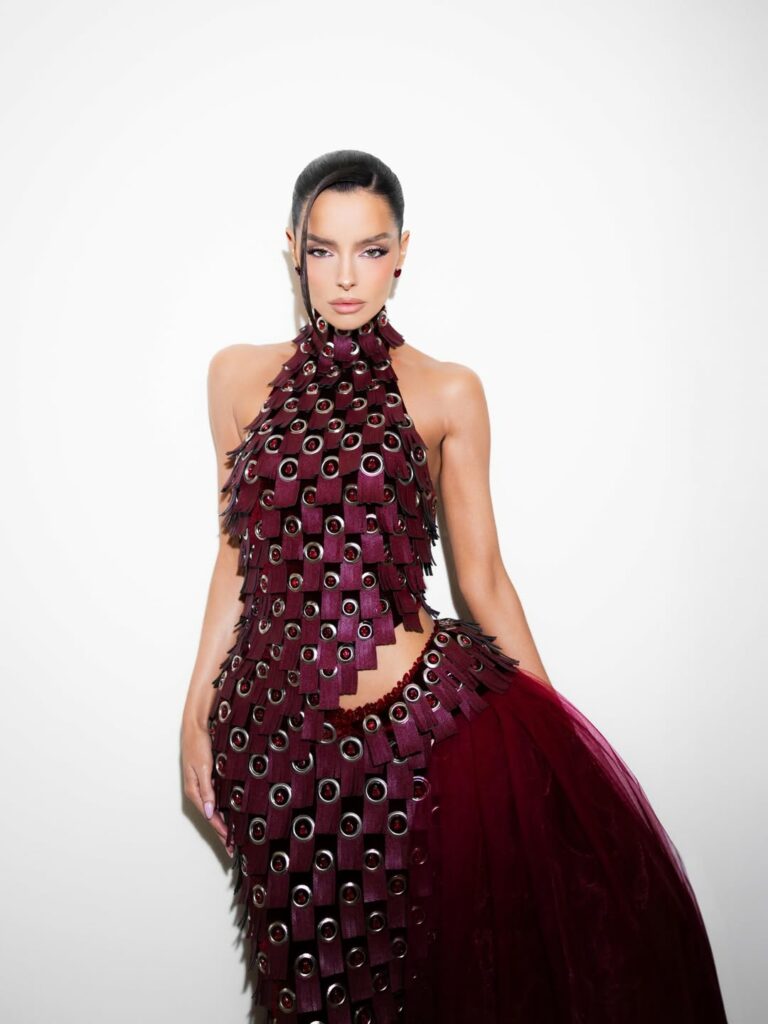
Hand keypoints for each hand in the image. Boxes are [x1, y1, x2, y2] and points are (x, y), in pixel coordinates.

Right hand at [182, 720, 234, 857]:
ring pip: (213, 809)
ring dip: (221, 823)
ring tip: (231, 837)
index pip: (209, 816)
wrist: (195, 726)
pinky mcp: (207, 779)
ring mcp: (201, 785)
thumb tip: (209, 812)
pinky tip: (228, 814)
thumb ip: (207, 789)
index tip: (229, 842)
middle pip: (211, 817)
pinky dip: (221, 809)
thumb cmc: (198, 744)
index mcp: (194, 791)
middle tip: (231, 849)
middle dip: (221, 833)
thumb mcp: (204, 767)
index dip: (220, 830)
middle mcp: (197, 791)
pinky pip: (214, 799)